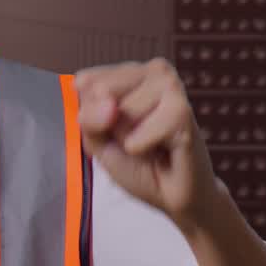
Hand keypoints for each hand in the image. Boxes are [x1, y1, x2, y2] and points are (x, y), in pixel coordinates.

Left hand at [73, 58, 221, 231]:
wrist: (172, 195)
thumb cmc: (136, 162)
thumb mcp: (96, 139)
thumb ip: (89, 118)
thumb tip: (109, 105)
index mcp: (128, 70)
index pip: (84, 81)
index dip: (90, 115)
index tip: (113, 129)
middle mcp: (152, 70)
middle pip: (100, 91)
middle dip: (108, 126)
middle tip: (135, 138)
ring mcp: (170, 86)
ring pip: (120, 112)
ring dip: (129, 139)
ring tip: (151, 143)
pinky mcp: (182, 111)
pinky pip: (138, 134)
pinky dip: (141, 149)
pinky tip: (163, 150)